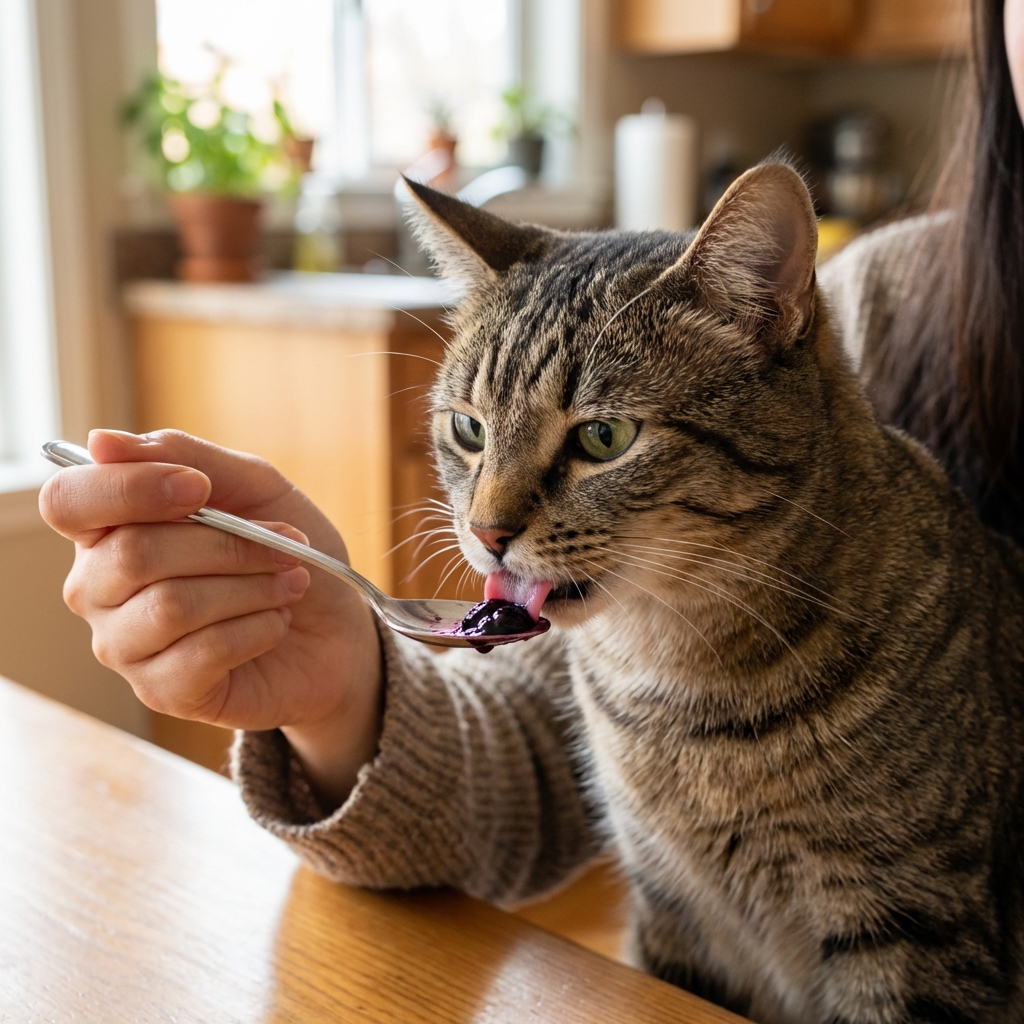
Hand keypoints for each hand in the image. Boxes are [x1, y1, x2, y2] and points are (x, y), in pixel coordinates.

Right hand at [39, 429, 382, 805]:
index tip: (201, 489)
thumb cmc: (287, 552)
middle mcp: (100, 588)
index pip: (69, 501)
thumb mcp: (254, 488)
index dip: (129, 489)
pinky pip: (203, 652)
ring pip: (172, 605)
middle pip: (133, 553)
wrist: (336, 628)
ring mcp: (126, 645)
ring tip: (290, 584)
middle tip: (286, 544)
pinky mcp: (164, 691)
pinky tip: (275, 624)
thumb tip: (103, 442)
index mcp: (109, 528)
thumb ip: (187, 457)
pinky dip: (257, 629)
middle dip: (228, 543)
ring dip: (252, 587)